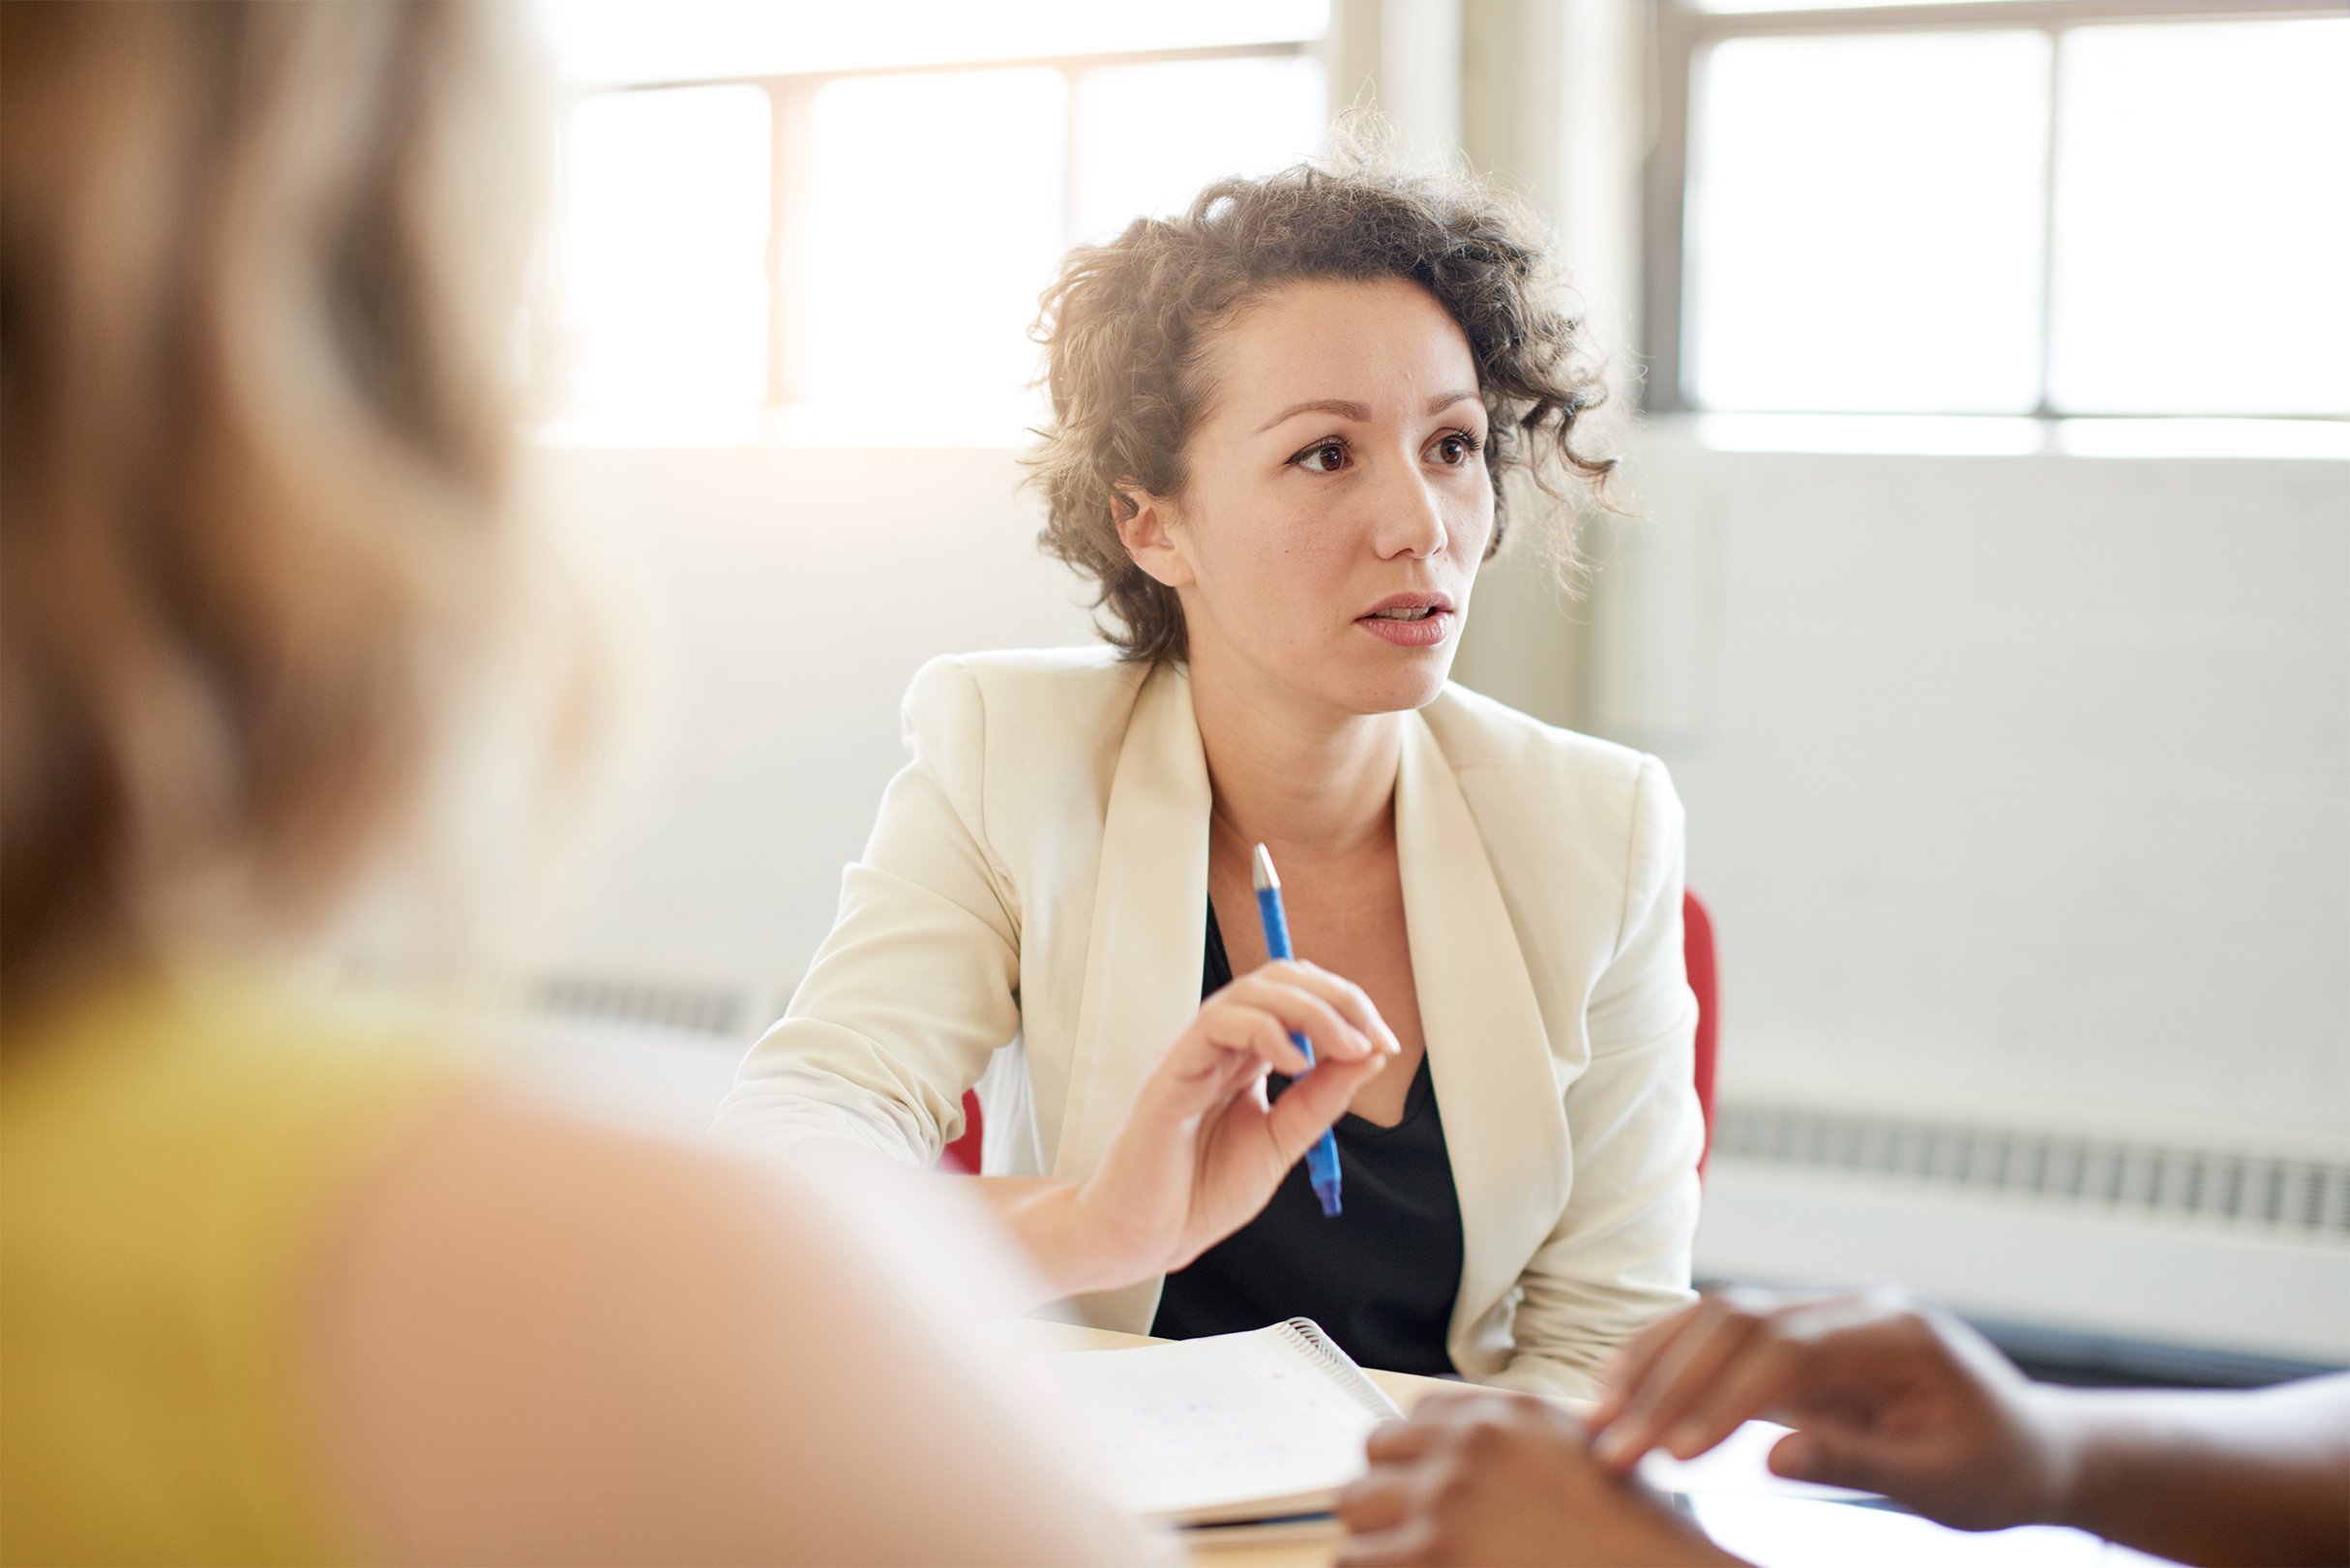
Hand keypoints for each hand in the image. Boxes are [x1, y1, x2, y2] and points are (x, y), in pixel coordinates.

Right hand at [1049, 958, 1396, 1292]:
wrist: (1144, 1239)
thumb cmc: (1197, 1194)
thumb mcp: (1280, 1142)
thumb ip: (1319, 1100)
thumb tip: (1369, 1055)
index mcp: (1244, 1058)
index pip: (1298, 997)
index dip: (1346, 1007)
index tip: (1383, 1043)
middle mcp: (1218, 1046)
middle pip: (1280, 980)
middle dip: (1338, 998)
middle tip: (1374, 1036)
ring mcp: (1192, 1053)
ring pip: (1252, 991)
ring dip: (1313, 1010)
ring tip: (1346, 1048)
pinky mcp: (1170, 1073)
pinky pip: (1217, 1023)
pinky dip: (1266, 1030)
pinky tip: (1296, 1063)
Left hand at [1336, 1390, 1743, 1566]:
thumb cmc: (1631, 1538)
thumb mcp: (1581, 1456)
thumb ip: (1518, 1439)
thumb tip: (1452, 1445)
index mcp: (1508, 1415)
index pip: (1418, 1414)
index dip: (1417, 1456)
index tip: (1422, 1485)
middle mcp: (1471, 1444)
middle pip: (1377, 1449)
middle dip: (1389, 1489)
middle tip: (1408, 1527)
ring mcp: (1447, 1498)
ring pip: (1355, 1502)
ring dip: (1373, 1532)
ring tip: (1402, 1557)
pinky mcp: (1431, 1552)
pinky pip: (1358, 1556)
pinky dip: (1372, 1566)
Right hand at [1588, 1286, 2063, 1532]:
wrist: (2030, 1445)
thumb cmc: (1995, 1470)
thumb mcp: (1942, 1482)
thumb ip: (1858, 1461)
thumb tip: (1771, 1458)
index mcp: (1894, 1332)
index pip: (1785, 1349)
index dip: (1720, 1398)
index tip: (1673, 1453)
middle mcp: (1851, 1306)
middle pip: (1736, 1321)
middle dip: (1667, 1382)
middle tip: (1614, 1446)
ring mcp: (1821, 1313)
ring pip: (1716, 1315)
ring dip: (1652, 1363)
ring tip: (1599, 1416)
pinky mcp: (1799, 1336)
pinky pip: (1721, 1333)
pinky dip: (1667, 1356)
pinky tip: (1623, 1388)